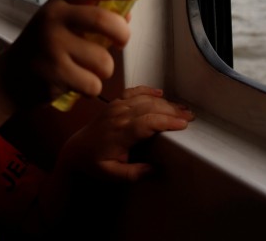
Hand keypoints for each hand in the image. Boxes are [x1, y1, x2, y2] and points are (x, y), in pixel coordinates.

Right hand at [0, 0, 136, 105]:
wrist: (8, 78)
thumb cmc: (45, 47)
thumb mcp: (63, 24)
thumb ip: (92, 18)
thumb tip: (127, 16)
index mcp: (59, 4)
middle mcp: (54, 20)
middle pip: (104, 21)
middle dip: (122, 34)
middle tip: (121, 43)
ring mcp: (53, 47)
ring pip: (104, 61)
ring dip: (103, 71)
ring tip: (87, 70)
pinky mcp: (54, 74)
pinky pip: (93, 84)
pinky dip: (90, 88)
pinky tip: (75, 84)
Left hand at [57, 86, 194, 180]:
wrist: (75, 150)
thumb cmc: (94, 163)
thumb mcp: (112, 175)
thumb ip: (133, 174)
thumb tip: (153, 168)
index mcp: (120, 133)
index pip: (147, 122)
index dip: (166, 121)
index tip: (183, 125)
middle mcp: (118, 116)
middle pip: (150, 108)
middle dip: (172, 111)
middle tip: (189, 117)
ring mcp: (116, 107)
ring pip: (144, 99)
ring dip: (165, 103)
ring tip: (182, 108)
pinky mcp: (114, 104)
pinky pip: (132, 92)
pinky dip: (147, 90)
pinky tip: (160, 93)